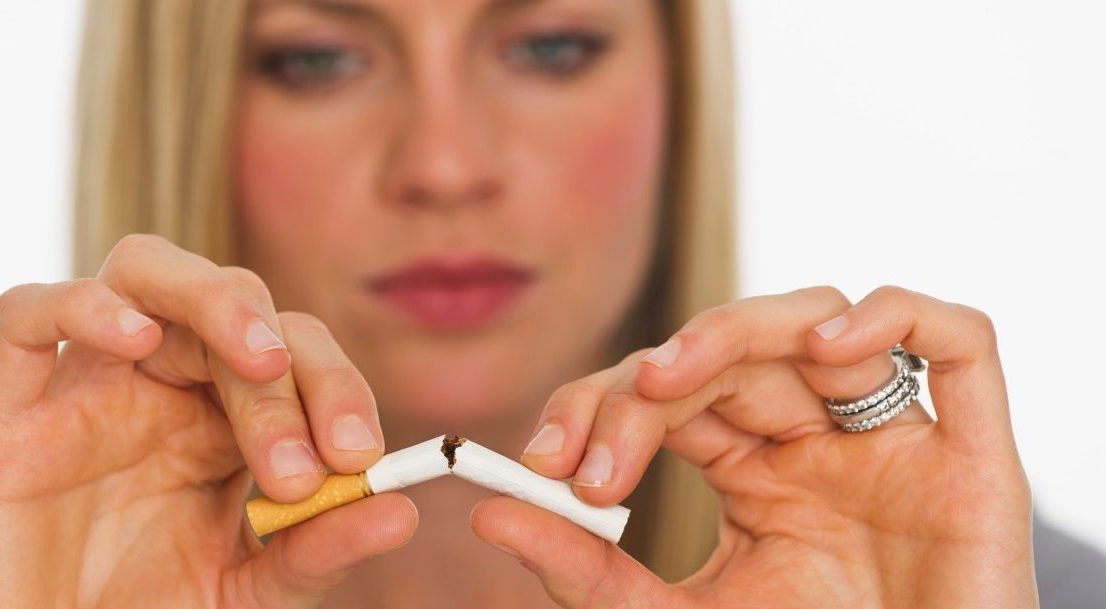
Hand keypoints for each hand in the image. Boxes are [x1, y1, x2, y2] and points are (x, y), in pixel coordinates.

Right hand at [0, 234, 415, 608]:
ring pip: (142, 270)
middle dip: (286, 372)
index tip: (361, 456)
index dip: (337, 387)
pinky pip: (25, 316)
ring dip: (212, 298)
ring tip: (260, 360)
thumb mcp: (250, 592)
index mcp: (223, 418)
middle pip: (234, 305)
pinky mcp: (5, 416)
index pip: (295, 353)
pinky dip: (81, 306)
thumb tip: (401, 512)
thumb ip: (317, 551)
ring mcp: (84, 390)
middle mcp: (159, 386)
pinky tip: (137, 338)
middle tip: (303, 462)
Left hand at [472, 286, 1036, 607]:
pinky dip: (895, 319)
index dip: (599, 406)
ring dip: (735, 329)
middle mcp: (819, 437)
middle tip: (590, 453)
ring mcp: (895, 436)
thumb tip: (488, 517)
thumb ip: (590, 575)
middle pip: (729, 350)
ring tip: (670, 375)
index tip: (543, 465)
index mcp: (753, 468)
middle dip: (647, 378)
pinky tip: (828, 350)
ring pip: (820, 319)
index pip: (668, 391)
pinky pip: (956, 340)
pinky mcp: (973, 452)